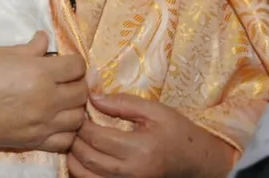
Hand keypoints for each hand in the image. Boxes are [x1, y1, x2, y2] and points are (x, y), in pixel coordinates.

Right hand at [0, 32, 87, 152]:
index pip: (76, 66)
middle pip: (81, 92)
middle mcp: (48, 99)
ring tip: (61, 100)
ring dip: (74, 107)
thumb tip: (44, 38)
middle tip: (63, 79)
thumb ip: (29, 48)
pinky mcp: (37, 141)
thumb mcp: (2, 53)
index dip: (73, 61)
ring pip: (79, 117)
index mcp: (40, 73)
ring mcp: (44, 123)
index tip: (64, 62)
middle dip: (76, 82)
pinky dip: (67, 131)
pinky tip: (56, 121)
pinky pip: (66, 139)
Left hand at [68, 93, 233, 177]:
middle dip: (74, 138)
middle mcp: (132, 172)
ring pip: (84, 175)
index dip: (80, 123)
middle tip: (73, 123)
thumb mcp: (155, 111)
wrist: (196, 161)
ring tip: (76, 139)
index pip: (96, 137)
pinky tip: (83, 155)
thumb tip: (92, 98)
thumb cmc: (177, 132)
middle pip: (87, 157)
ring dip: (73, 157)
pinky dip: (81, 170)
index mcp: (140, 149)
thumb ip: (123, 103)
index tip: (78, 111)